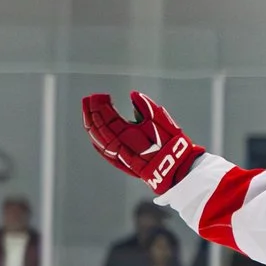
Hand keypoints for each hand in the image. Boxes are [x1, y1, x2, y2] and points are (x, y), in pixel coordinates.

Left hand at [81, 91, 204, 195]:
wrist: (177, 171)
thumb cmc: (172, 145)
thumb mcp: (163, 121)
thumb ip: (147, 106)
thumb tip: (133, 95)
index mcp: (129, 134)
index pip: (108, 117)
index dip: (101, 105)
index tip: (99, 95)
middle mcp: (121, 146)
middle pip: (99, 128)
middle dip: (91, 112)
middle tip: (88, 99)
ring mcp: (120, 156)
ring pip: (99, 140)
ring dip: (91, 125)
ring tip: (87, 112)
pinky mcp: (123, 164)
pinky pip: (104, 152)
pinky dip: (96, 141)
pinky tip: (93, 135)